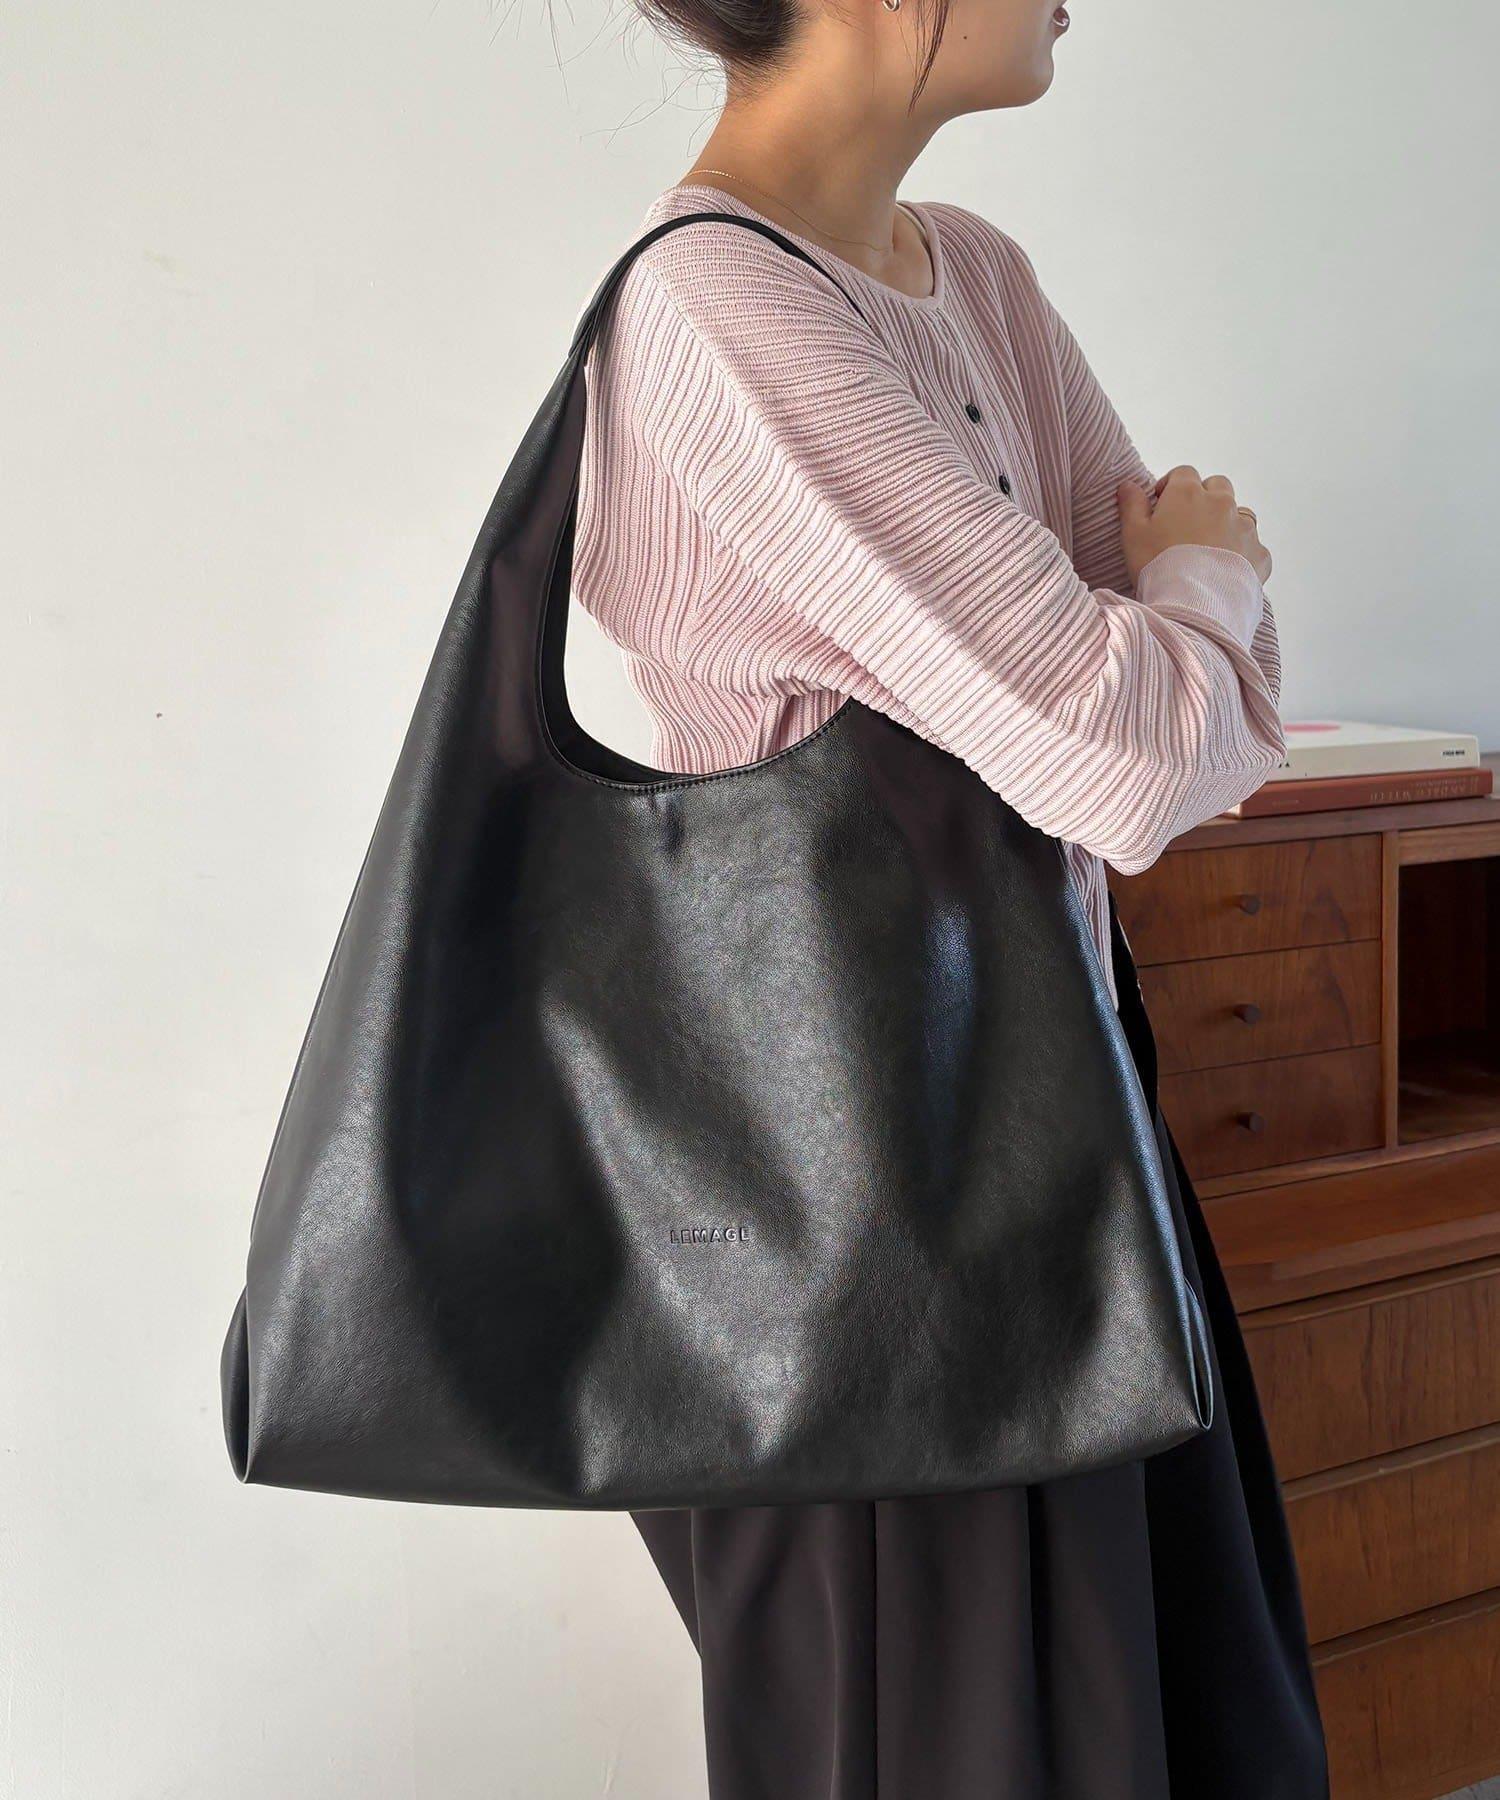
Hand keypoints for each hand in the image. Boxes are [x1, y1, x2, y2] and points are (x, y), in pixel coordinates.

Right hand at [1117, 466, 1271, 586]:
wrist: (1193, 605)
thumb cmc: (1158, 566)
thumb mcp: (1133, 535)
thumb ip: (1132, 505)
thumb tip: (1128, 484)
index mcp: (1188, 494)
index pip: (1183, 473)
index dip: (1171, 486)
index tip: (1161, 503)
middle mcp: (1221, 503)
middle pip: (1217, 486)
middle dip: (1204, 498)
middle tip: (1187, 524)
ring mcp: (1245, 527)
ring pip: (1240, 513)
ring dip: (1227, 522)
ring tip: (1210, 549)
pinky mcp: (1259, 553)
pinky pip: (1253, 546)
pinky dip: (1243, 553)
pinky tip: (1227, 570)